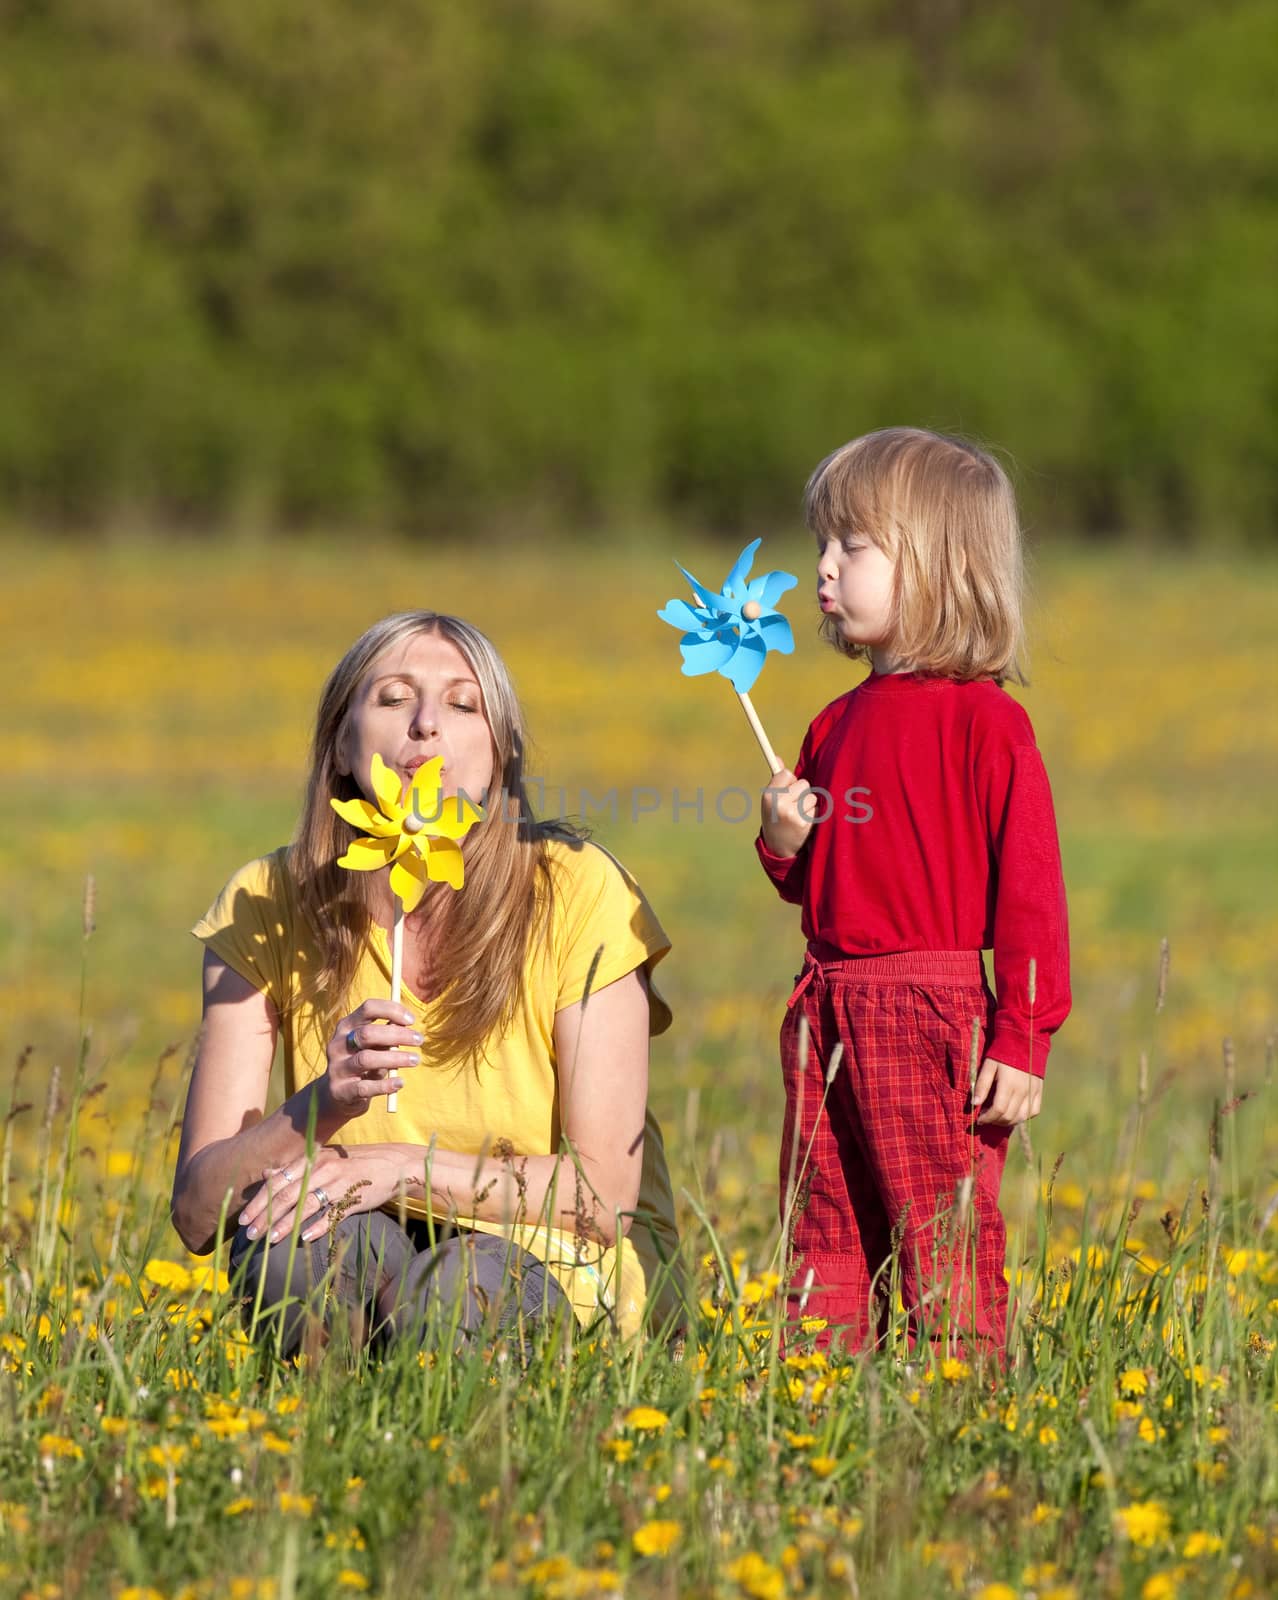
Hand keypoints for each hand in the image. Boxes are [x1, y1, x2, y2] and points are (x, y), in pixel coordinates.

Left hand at [238, 1146, 414, 1244]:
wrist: (392, 1164)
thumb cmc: (353, 1164)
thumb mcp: (323, 1161)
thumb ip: (295, 1169)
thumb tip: (265, 1175)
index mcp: (312, 1159)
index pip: (278, 1181)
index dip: (258, 1201)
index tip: (243, 1219)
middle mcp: (323, 1168)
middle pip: (287, 1194)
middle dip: (265, 1216)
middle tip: (249, 1235)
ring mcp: (339, 1183)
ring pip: (305, 1205)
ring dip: (285, 1224)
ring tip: (269, 1240)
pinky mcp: (354, 1197)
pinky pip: (332, 1214)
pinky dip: (317, 1226)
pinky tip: (303, 1238)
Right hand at [321, 998, 420, 1118]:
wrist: (339, 1095)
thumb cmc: (363, 1062)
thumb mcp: (373, 1045)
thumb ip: (386, 1033)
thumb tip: (407, 1023)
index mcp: (346, 1026)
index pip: (367, 1008)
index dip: (391, 1010)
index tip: (411, 1020)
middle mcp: (338, 1045)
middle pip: (367, 1034)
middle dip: (398, 1035)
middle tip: (419, 1040)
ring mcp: (337, 1068)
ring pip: (366, 1059)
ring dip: (395, 1058)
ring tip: (415, 1060)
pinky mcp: (341, 1091)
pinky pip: (365, 1087)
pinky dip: (385, 1085)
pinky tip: (400, 1082)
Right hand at [760, 767, 817, 857]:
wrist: (779, 848)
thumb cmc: (776, 818)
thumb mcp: (772, 799)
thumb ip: (778, 780)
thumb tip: (777, 758)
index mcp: (768, 795)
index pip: (786, 773)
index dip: (790, 782)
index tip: (787, 792)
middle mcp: (778, 803)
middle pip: (804, 784)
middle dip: (802, 794)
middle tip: (793, 807)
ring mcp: (791, 814)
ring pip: (812, 797)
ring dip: (809, 806)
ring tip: (799, 817)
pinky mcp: (803, 823)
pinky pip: (817, 810)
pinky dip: (814, 816)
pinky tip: (804, 825)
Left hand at [971, 1057, 1041, 1124]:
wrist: (1023, 1040)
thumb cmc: (1001, 1053)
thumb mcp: (988, 1066)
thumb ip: (982, 1085)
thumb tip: (974, 1104)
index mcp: (1008, 1084)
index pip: (998, 1110)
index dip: (987, 1118)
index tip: (978, 1118)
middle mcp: (1023, 1090)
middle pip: (1009, 1116)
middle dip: (995, 1121)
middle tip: (986, 1117)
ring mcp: (1033, 1092)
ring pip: (1021, 1117)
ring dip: (1007, 1122)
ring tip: (997, 1117)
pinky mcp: (1039, 1091)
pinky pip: (1034, 1111)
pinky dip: (1023, 1116)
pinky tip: (1013, 1113)